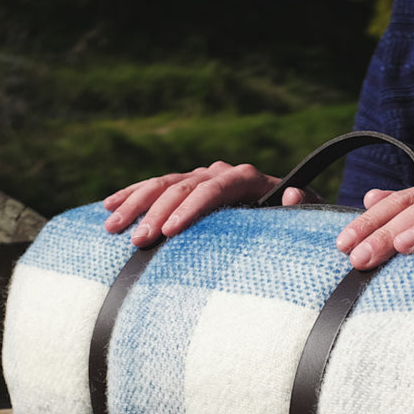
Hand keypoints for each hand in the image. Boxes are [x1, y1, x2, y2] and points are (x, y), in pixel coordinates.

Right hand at [104, 162, 303, 246]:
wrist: (287, 213)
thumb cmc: (296, 221)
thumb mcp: (306, 215)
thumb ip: (302, 205)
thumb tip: (292, 194)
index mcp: (247, 178)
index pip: (214, 189)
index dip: (191, 208)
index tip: (171, 231)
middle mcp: (219, 173)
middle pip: (182, 187)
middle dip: (157, 212)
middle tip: (138, 240)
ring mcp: (200, 178)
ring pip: (163, 185)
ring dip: (136, 204)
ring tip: (113, 227)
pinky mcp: (186, 188)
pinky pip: (154, 188)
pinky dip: (132, 196)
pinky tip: (108, 207)